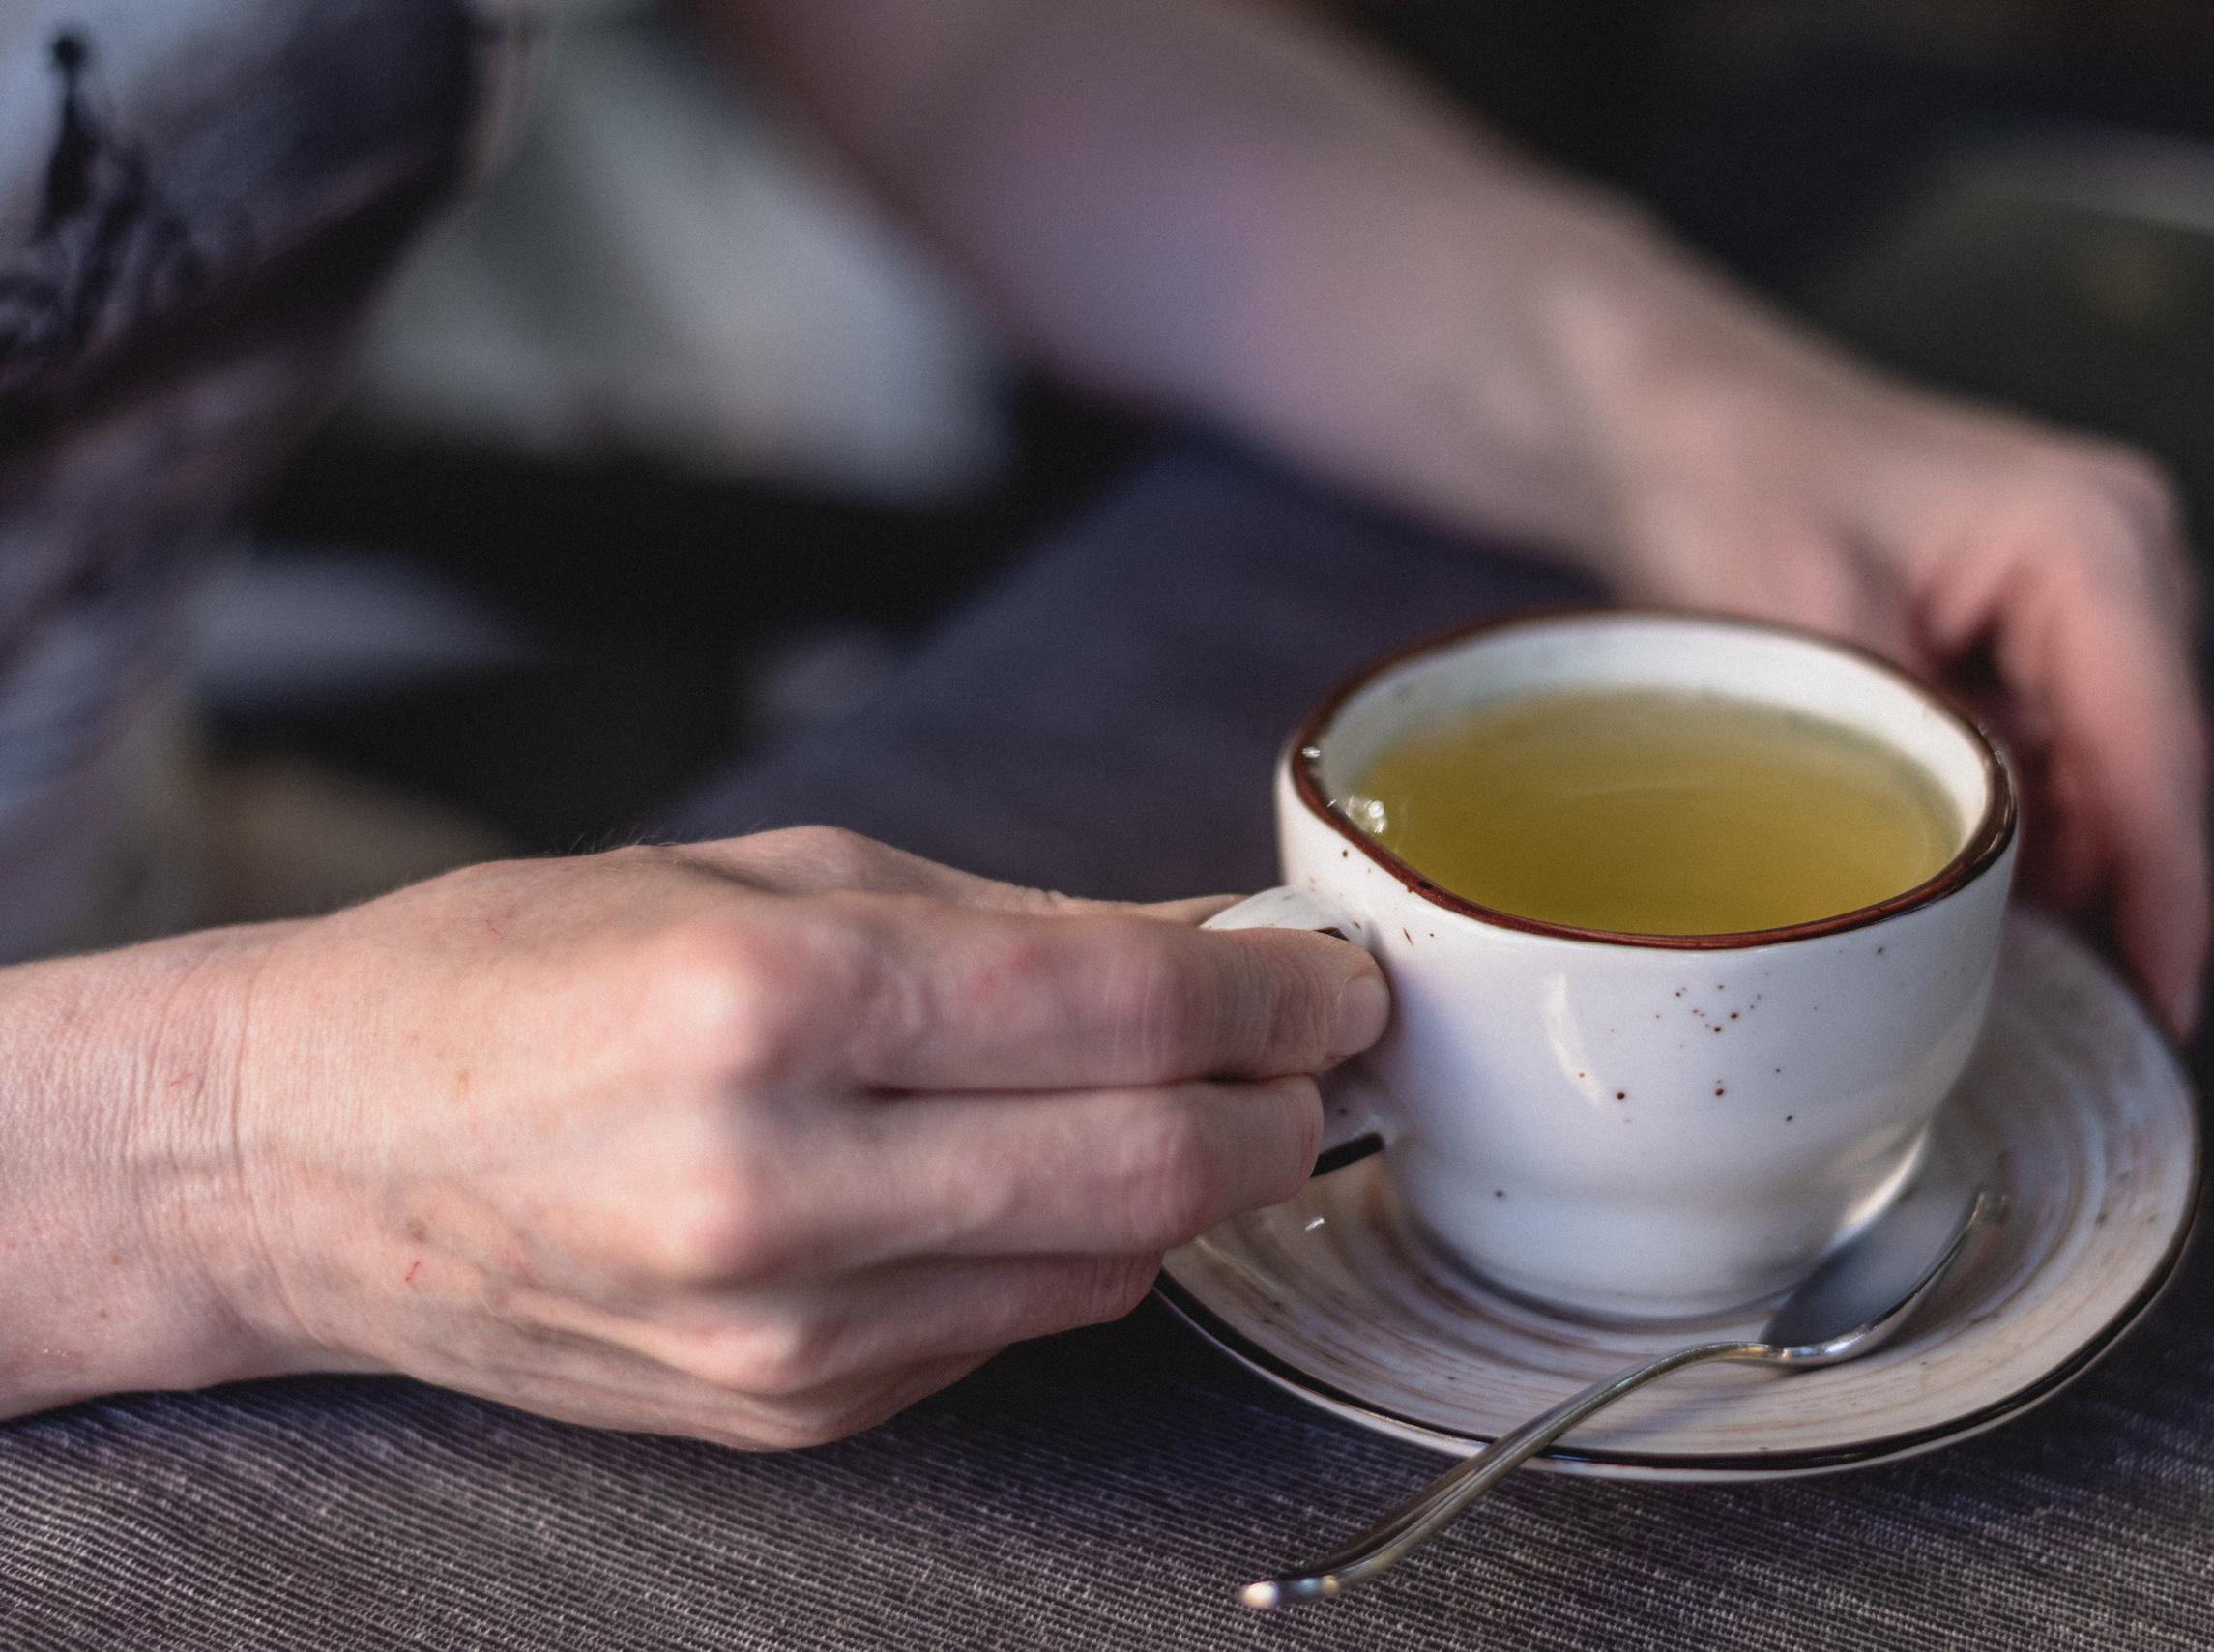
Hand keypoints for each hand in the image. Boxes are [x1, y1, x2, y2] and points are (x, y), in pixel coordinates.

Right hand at [2, 829, 1385, 1445]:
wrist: (300, 1156)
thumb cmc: (511, 976)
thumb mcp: (762, 881)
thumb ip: (1011, 919)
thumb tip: (1209, 941)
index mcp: (772, 1004)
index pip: (1121, 1009)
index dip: (1276, 993)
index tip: (1338, 976)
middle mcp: (781, 1187)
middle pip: (1154, 1170)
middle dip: (1278, 1108)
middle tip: (1310, 1051)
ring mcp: (785, 1332)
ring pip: (1109, 1267)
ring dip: (1188, 1182)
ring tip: (1179, 1095)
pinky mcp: (790, 1416)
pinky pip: (1011, 1328)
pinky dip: (1065, 1248)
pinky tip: (1019, 1176)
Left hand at [1536, 239, 2210, 1035]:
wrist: (1663, 415)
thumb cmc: (1721, 480)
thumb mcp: (1805, 638)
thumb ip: (1908, 769)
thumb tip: (1962, 916)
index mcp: (2091, 538)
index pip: (2155, 755)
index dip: (2164, 898)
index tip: (2164, 1014)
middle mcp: (2122, 556)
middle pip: (2146, 776)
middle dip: (2113, 900)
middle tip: (2064, 1026)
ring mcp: (2087, 591)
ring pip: (2103, 777)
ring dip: (2058, 869)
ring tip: (1991, 975)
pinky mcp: (2037, 625)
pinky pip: (2052, 756)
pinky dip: (2013, 826)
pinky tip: (1964, 898)